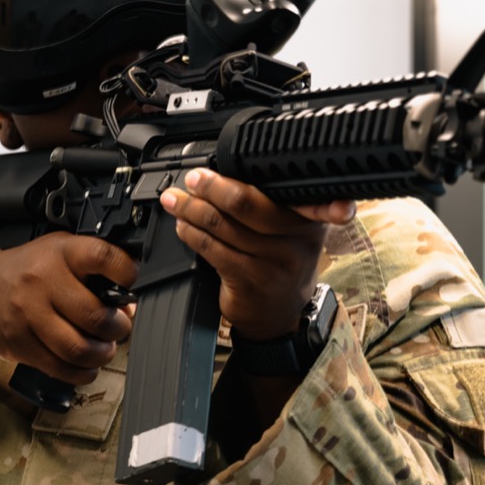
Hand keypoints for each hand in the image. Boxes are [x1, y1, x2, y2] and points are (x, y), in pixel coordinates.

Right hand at [0, 233, 136, 385]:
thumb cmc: (31, 270)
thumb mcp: (63, 252)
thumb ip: (97, 272)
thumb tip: (128, 307)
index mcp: (61, 253)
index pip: (102, 257)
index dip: (126, 273)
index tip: (130, 282)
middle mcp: (42, 282)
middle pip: (95, 315)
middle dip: (118, 327)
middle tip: (119, 327)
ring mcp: (29, 314)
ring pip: (78, 348)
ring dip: (102, 354)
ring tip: (104, 348)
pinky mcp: (20, 343)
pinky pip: (60, 368)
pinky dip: (82, 372)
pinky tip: (87, 364)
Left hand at [159, 168, 355, 340]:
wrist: (280, 314)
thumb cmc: (278, 263)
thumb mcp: (291, 231)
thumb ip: (269, 204)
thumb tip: (221, 174)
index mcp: (309, 217)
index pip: (274, 188)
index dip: (237, 175)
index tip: (208, 170)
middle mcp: (298, 238)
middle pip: (244, 203)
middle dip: (210, 188)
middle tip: (192, 181)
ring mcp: (275, 262)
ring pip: (223, 226)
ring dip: (192, 210)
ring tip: (176, 201)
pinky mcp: (251, 281)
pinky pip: (213, 250)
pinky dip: (192, 235)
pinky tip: (183, 227)